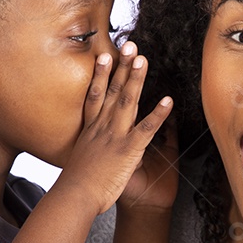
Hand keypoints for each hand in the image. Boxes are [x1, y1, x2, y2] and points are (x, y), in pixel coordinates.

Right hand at [57, 42, 172, 215]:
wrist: (74, 198)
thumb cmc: (76, 187)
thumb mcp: (80, 163)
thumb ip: (89, 152)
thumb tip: (93, 150)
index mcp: (90, 131)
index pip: (96, 96)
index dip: (100, 75)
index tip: (104, 56)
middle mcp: (102, 128)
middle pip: (112, 91)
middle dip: (121, 67)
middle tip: (129, 45)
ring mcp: (115, 137)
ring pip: (127, 102)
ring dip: (136, 79)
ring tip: (144, 59)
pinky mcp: (128, 150)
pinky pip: (146, 129)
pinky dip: (158, 114)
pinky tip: (168, 100)